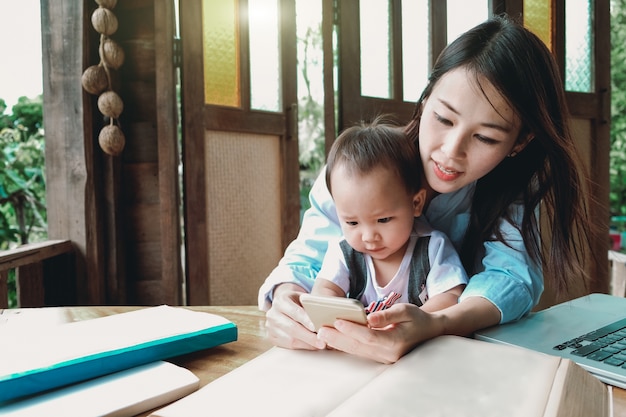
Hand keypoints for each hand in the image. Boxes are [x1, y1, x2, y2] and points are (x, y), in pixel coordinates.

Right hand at [264, 283, 326, 349]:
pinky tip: (311, 346)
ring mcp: (270, 327)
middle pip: (292, 328)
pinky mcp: (272, 337)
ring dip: (306, 344)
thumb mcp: (303, 298)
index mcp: (280, 300)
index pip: (294, 312)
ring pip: (290, 339)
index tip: (315, 327)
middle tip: (321, 341)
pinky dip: (301, 347)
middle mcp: (273, 313)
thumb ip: (311, 305)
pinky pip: (287, 346)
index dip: (305, 320)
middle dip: (308, 336)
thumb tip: (326, 315)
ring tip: (319, 345)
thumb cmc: (297, 303)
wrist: (285, 307)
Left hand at [316, 297, 500, 362]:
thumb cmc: (417, 318)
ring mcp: (384, 358)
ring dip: (339, 342)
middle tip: (320, 330)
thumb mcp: (406, 310)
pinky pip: (360, 351)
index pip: (369, 336)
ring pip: (357, 351)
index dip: (352, 329)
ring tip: (322, 333)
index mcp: (396, 341)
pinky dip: (346, 344)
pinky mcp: (380, 357)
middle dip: (338, 338)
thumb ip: (388, 315)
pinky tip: (334, 337)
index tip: (337, 321)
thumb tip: (370, 318)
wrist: (429, 332)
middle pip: (359, 346)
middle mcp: (389, 353)